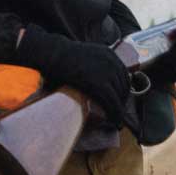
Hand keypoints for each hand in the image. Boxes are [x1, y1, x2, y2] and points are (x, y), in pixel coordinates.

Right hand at [16, 26, 139, 130]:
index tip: (118, 101)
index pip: (123, 75)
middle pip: (124, 85)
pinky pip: (112, 101)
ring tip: (115, 120)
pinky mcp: (99, 83)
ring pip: (120, 95)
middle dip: (122, 101)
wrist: (51, 54)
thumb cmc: (58, 57)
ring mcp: (106, 71)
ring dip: (119, 110)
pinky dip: (115, 113)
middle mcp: (111, 61)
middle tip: (117, 113)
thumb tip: (90, 79)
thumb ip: (90, 66)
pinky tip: (113, 121)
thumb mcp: (82, 57)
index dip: (123, 90)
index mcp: (108, 53)